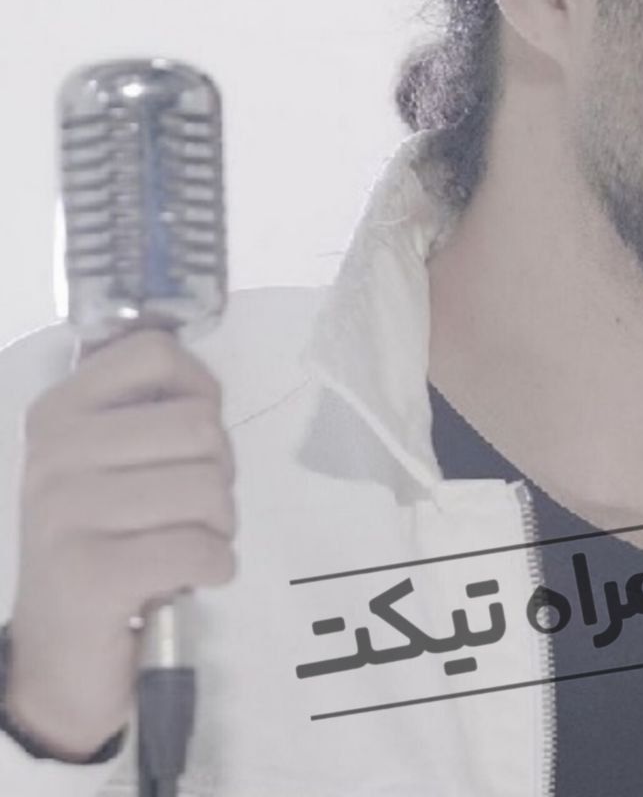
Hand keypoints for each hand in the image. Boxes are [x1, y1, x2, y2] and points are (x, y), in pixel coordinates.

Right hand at [4, 330, 235, 759]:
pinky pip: (199, 548)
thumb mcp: (114, 462)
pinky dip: (216, 566)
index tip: (190, 438)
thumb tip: (206, 386)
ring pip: (208, 486)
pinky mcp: (91, 576)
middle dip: (219, 472)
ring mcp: (66, 514)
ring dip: (219, 525)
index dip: (199, 391)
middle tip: (192, 509)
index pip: (155, 352)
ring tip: (187, 543)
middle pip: (200, 424)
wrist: (60, 660)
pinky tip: (191, 578)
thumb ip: (153, 412)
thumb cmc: (105, 543)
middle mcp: (54, 454)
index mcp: (59, 412)